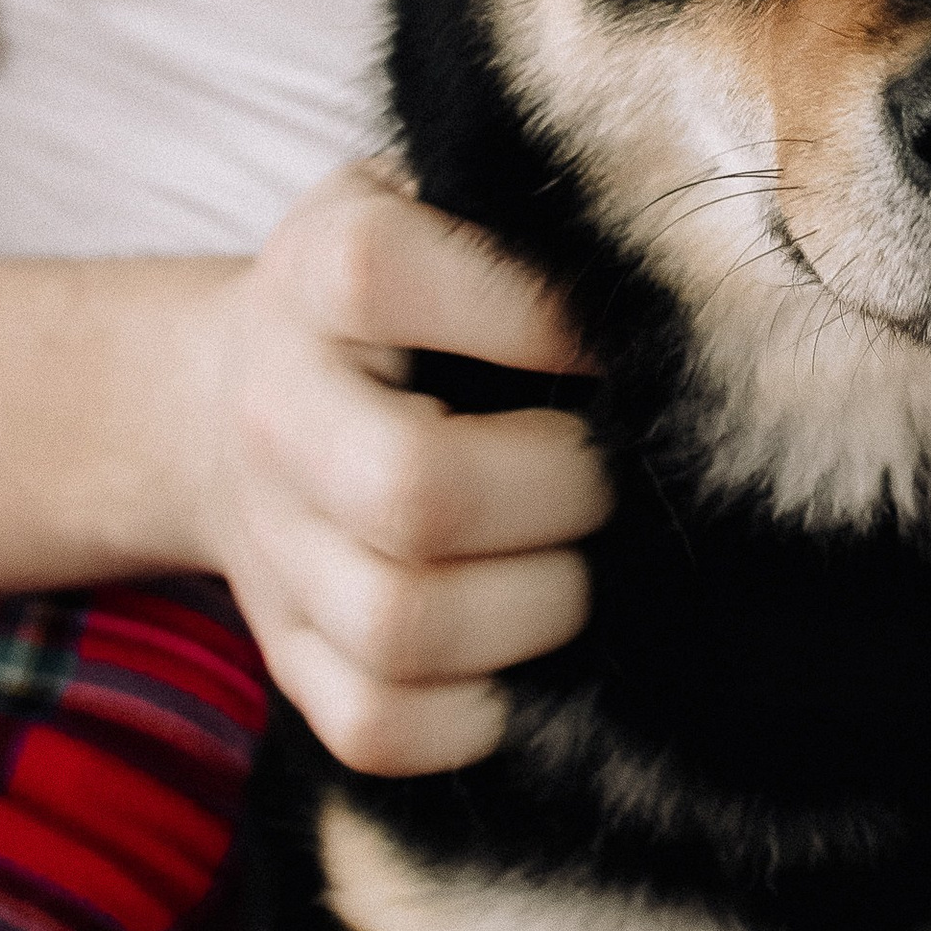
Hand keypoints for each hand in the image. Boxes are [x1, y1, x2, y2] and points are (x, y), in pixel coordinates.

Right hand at [186, 163, 610, 773]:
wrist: (242, 399)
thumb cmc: (405, 299)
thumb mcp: (442, 205)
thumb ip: (532, 224)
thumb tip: (687, 285)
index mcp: (314, 275)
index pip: (376, 276)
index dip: (527, 313)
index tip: (613, 339)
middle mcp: (274, 414)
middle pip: (411, 489)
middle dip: (562, 491)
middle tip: (614, 474)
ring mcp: (271, 550)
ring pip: (401, 625)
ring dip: (542, 605)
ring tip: (583, 560)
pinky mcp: (288, 658)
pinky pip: (382, 726)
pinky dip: (486, 708)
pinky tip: (531, 644)